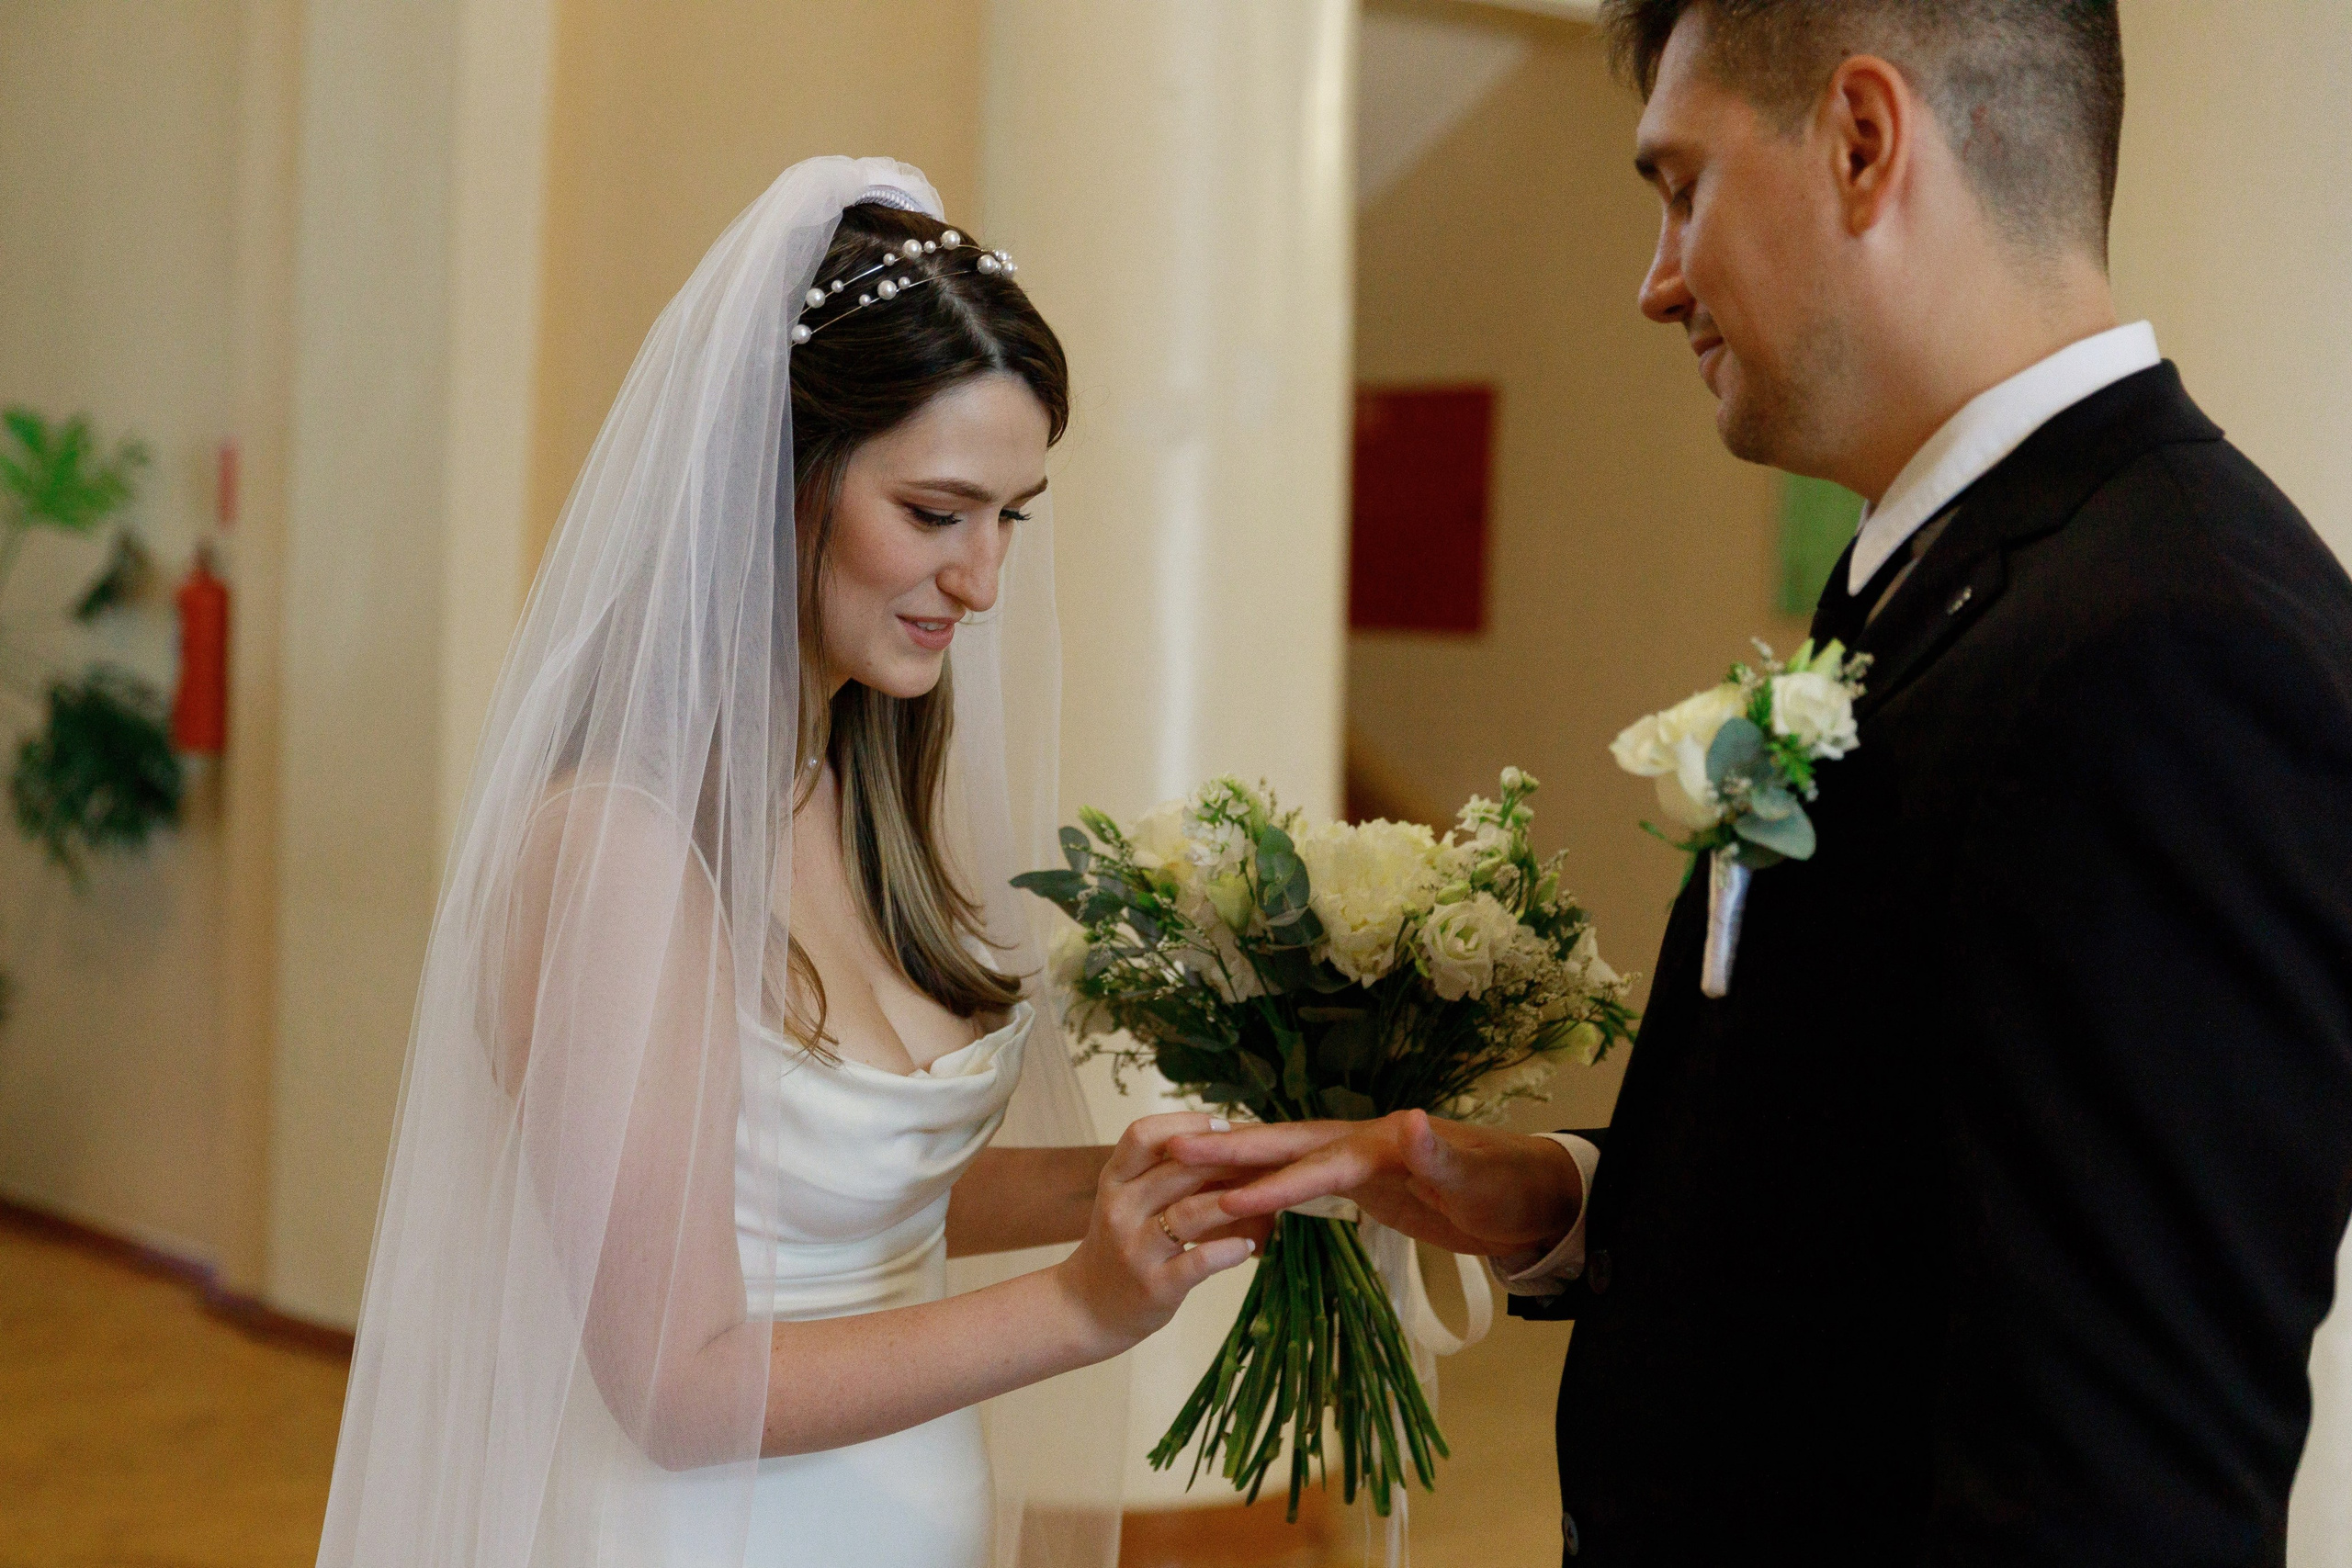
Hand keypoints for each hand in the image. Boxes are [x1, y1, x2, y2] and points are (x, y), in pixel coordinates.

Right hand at [1055, 1112, 1273, 1354]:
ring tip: (1265, 1197)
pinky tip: (1247, 1245)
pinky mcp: (1155, 1285)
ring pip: (1190, 1212)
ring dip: (1233, 1201)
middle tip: (1264, 1158)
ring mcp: (1135, 1249)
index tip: (1225, 1127)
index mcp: (1113, 1181)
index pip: (1143, 1135)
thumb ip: (1161, 1172)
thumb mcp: (1127, 1200)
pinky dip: (1229, 1250)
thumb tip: (1222, 1138)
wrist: (1087, 1308)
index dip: (1187, 1124)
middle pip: (1177, 1168)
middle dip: (1227, 1159)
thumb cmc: (1120, 1244)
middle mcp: (1119, 1210)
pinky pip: (1200, 1260)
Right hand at [1165, 1110, 1582, 1258]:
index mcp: (1381, 1143)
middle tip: (1169, 1150)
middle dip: (1231, 1152)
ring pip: (1289, 1159)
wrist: (1532, 1195)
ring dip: (1242, 1165)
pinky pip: (1304, 1180)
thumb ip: (1439, 1154)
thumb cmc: (1507, 1188)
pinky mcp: (1366, 1181)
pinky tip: (1244, 1194)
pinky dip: (1269, 1185)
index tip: (1222, 1194)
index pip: (1315, 1163)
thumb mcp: (1477, 1179)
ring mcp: (1362, 1160)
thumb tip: (1407, 1121)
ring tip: (1185, 1168)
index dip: (1270, 1179)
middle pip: (1287, 1146)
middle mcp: (1363, 1143)